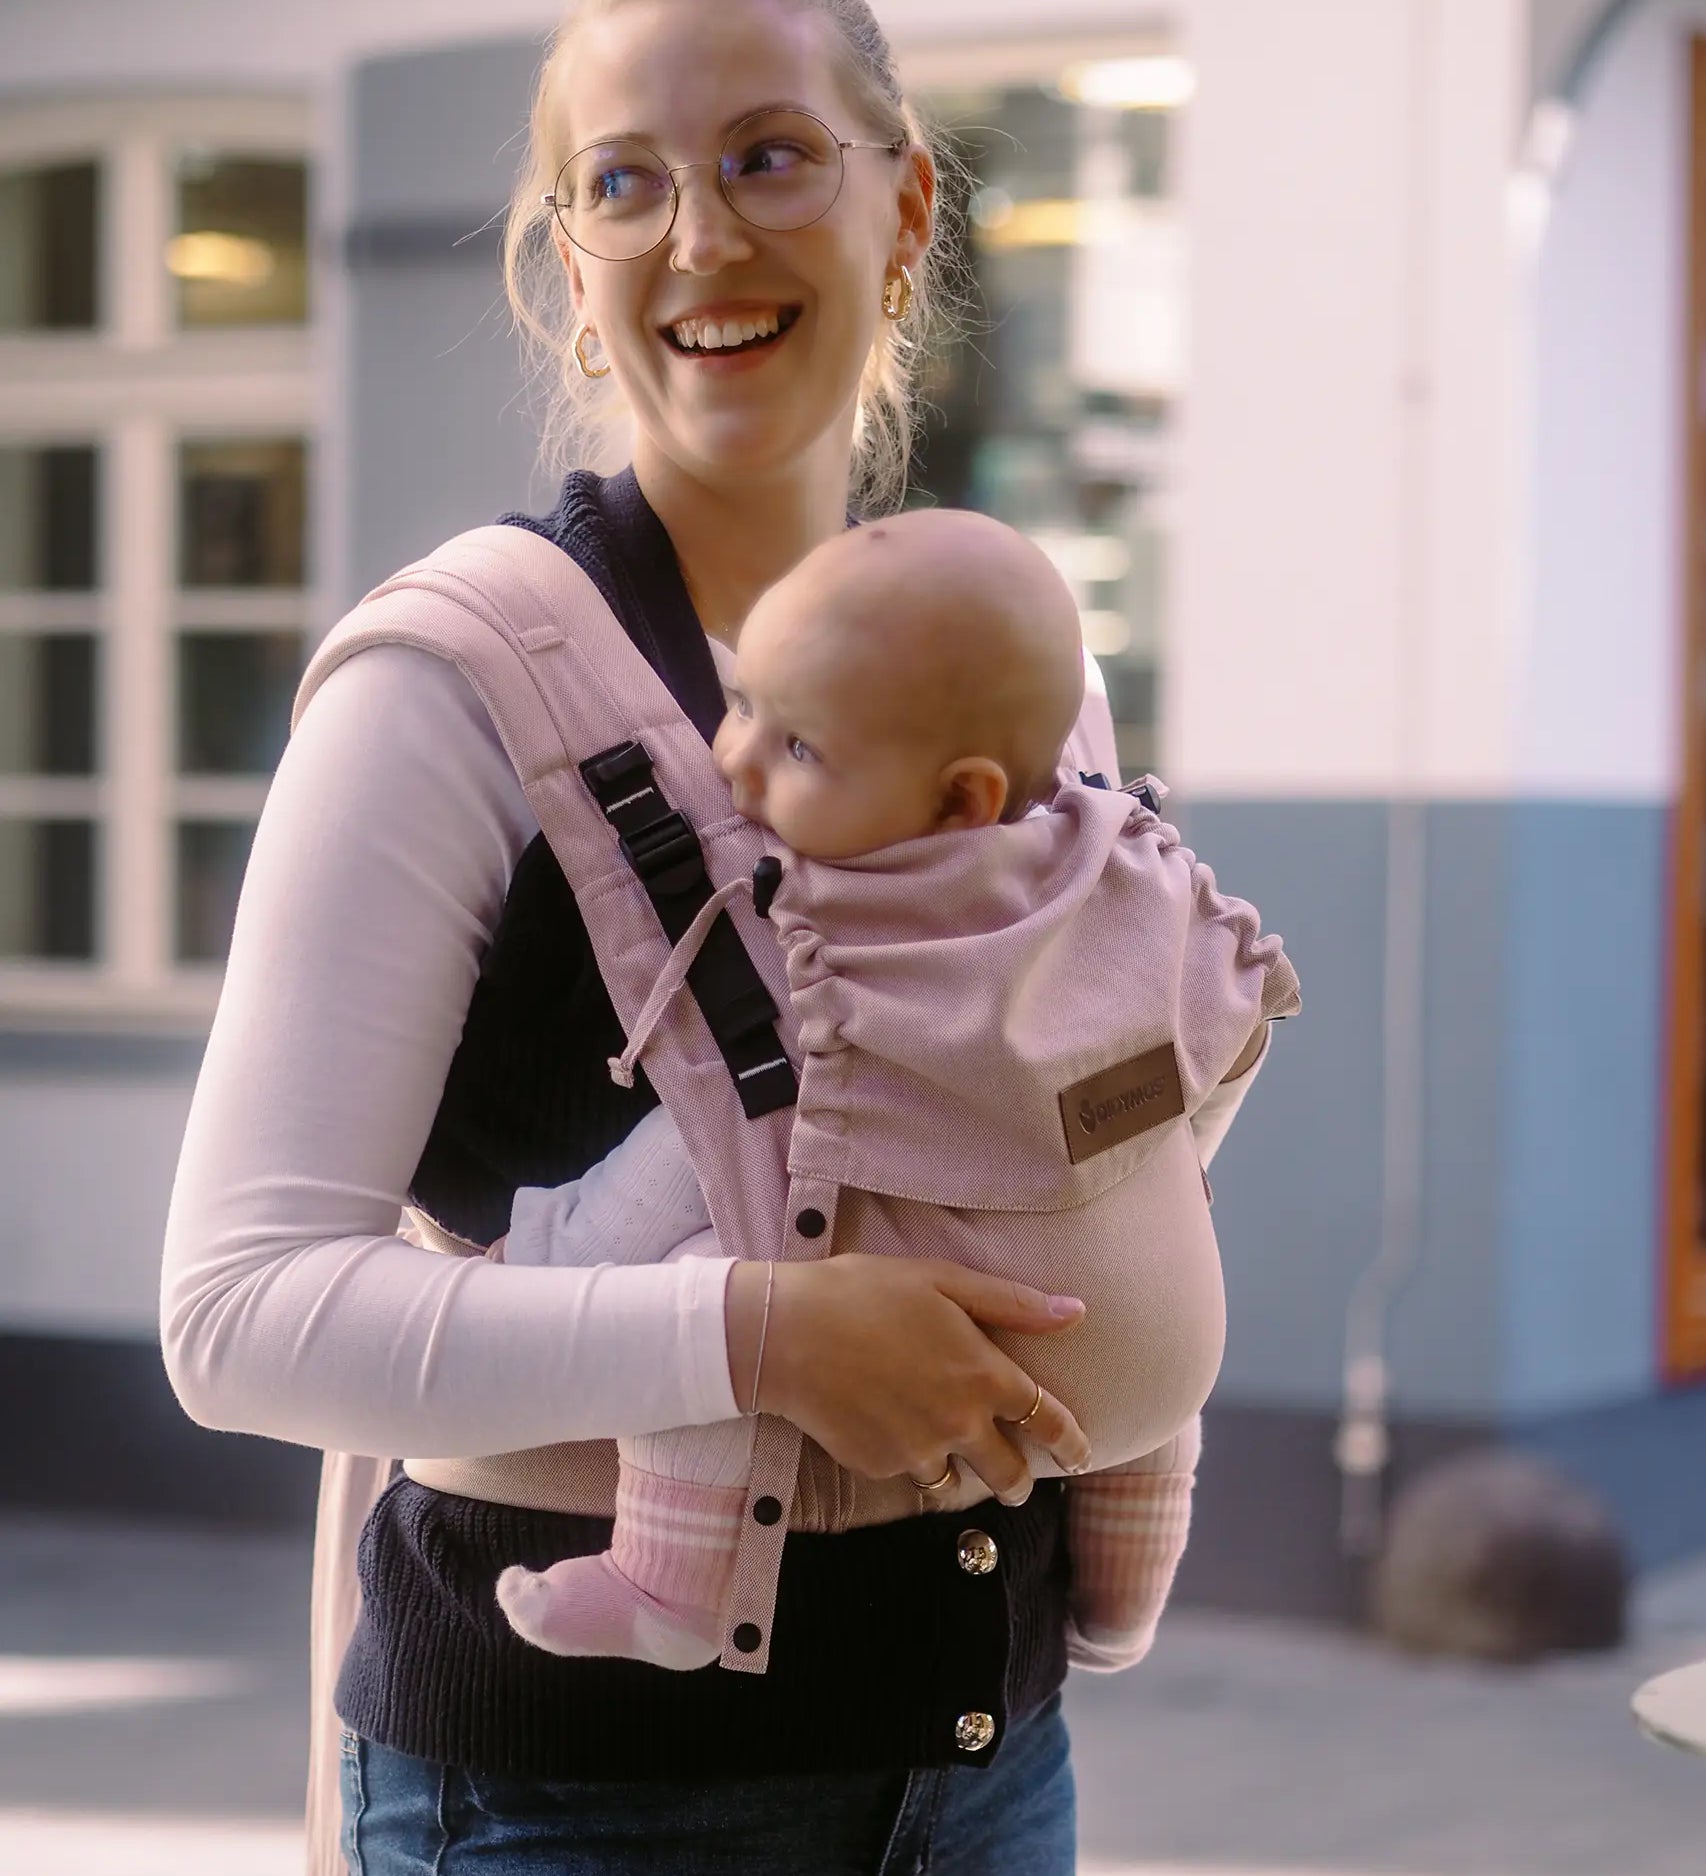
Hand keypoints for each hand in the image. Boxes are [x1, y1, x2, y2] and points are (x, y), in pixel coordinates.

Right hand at [727, 1255, 1091, 1503]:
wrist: (786, 1332)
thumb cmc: (866, 1292)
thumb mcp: (943, 1280)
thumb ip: (1013, 1302)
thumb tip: (1076, 1312)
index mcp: (983, 1375)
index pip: (1048, 1420)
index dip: (1072, 1442)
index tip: (1082, 1455)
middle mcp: (959, 1423)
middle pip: (1009, 1475)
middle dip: (1019, 1481)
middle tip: (1017, 1479)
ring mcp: (917, 1451)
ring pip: (955, 1484)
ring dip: (960, 1474)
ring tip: (946, 1452)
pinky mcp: (877, 1467)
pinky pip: (906, 1475)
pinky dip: (908, 1460)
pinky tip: (888, 1428)